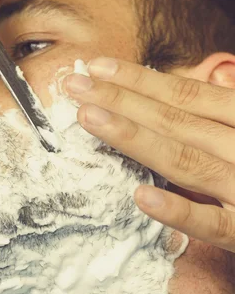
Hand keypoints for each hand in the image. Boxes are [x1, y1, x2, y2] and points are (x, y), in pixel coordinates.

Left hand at [63, 57, 234, 252]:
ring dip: (135, 138)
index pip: (190, 94)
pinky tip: (142, 197)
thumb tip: (212, 84)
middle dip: (122, 99)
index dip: (141, 80)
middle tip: (74, 85)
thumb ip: (232, 111)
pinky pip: (213, 225)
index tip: (98, 67)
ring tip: (90, 119)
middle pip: (178, 119)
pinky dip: (179, 210)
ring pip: (187, 161)